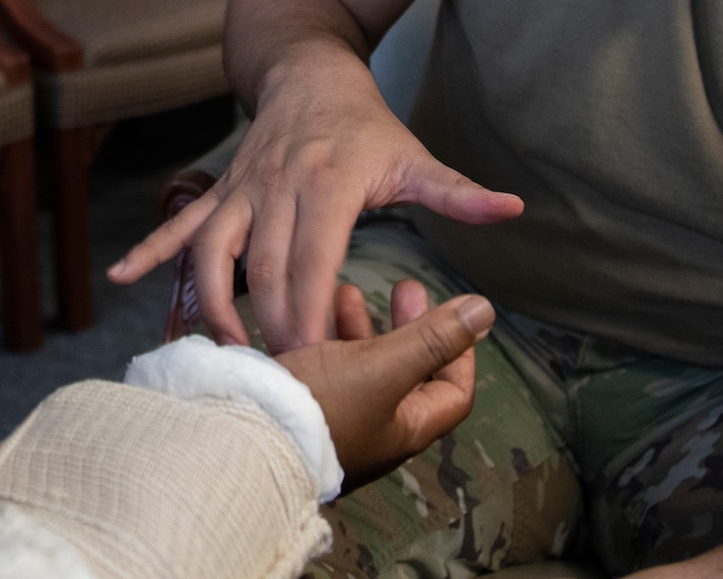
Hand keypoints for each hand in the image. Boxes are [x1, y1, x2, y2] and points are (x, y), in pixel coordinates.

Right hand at [109, 53, 522, 352]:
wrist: (308, 71)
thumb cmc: (366, 125)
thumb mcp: (415, 156)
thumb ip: (458, 193)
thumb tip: (513, 209)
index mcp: (327, 184)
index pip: (311, 256)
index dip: (305, 308)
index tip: (308, 359)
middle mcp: (276, 186)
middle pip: (261, 265)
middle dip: (264, 324)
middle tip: (272, 379)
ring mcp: (241, 189)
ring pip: (213, 248)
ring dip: (211, 300)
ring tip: (218, 351)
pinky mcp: (220, 191)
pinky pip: (180, 223)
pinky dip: (149, 250)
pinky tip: (120, 279)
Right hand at [276, 279, 493, 491]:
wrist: (238, 435)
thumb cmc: (318, 407)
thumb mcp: (383, 367)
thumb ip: (432, 338)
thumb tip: (484, 311)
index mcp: (404, 428)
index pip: (452, 393)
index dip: (458, 350)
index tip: (447, 309)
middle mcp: (374, 430)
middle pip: (405, 374)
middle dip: (405, 327)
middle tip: (400, 287)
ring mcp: (335, 421)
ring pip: (361, 367)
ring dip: (361, 327)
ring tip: (347, 290)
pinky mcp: (298, 408)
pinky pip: (324, 368)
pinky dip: (325, 336)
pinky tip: (309, 313)